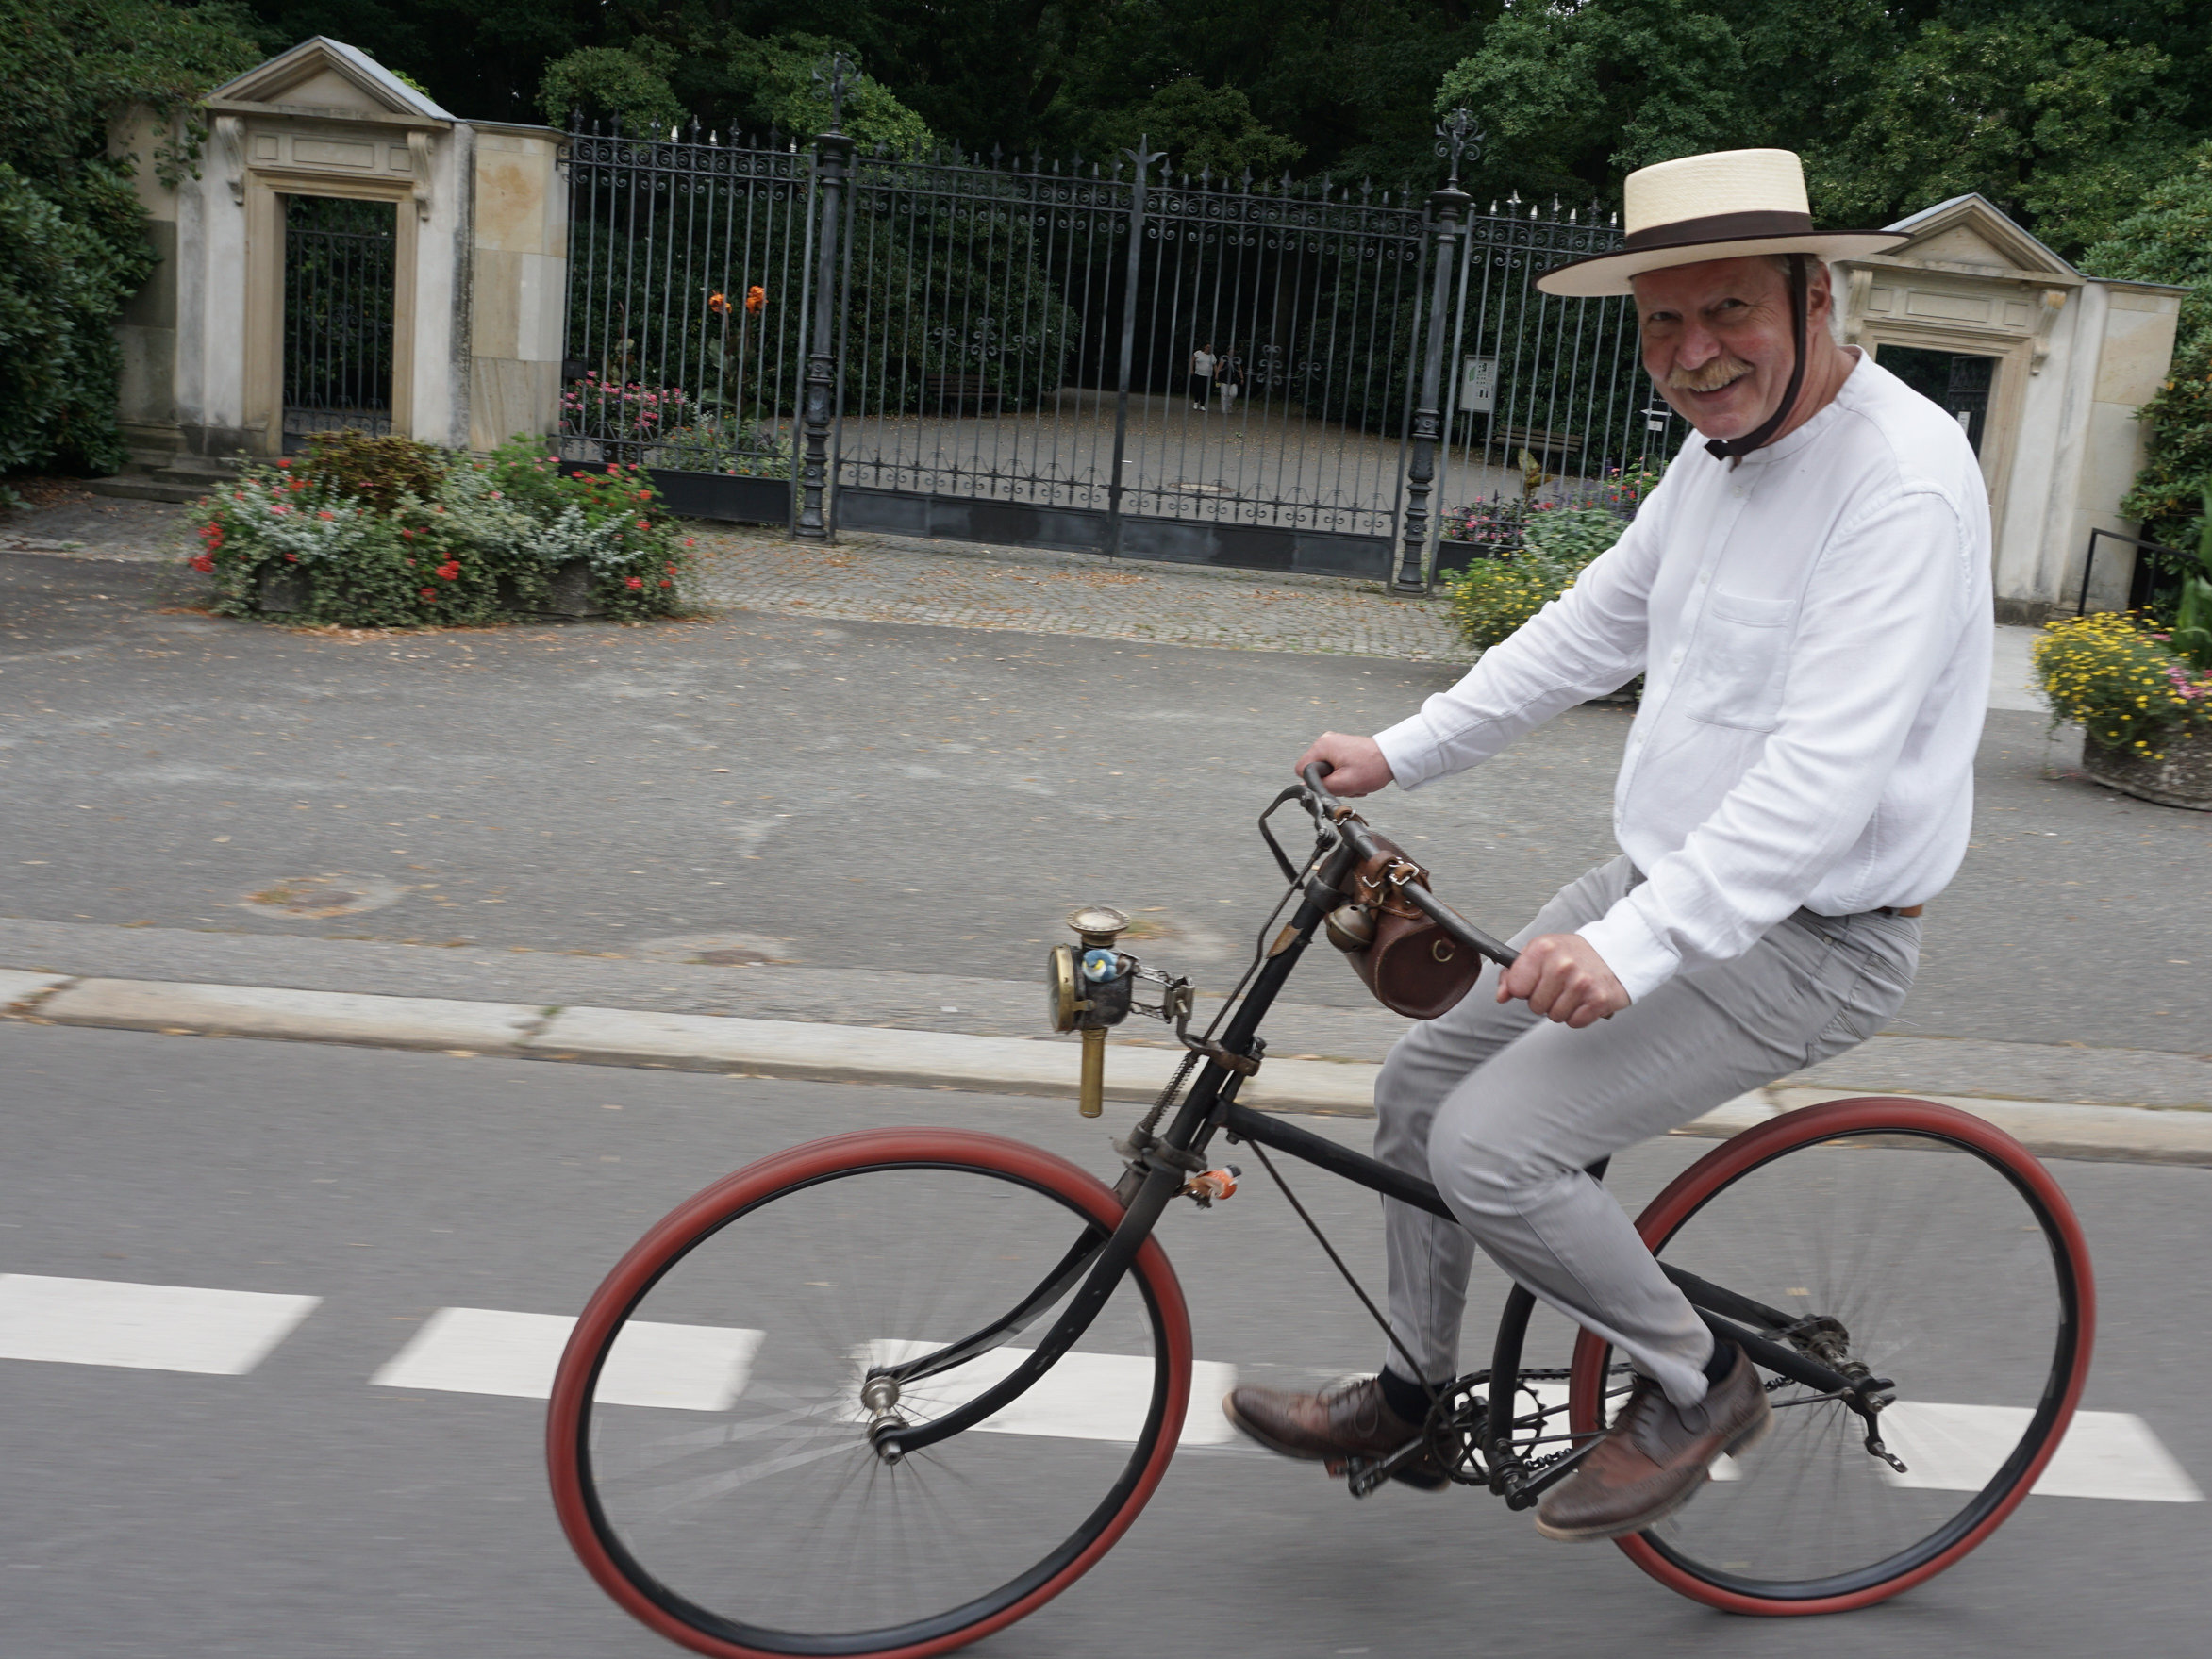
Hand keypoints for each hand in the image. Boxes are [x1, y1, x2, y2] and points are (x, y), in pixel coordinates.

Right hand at [1294, 732, 1394, 796]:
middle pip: (1315, 770)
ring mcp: (1335, 743)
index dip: (1314, 781)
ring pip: (1327, 771)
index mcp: (1322, 746)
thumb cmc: (1373, 766)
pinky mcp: (1343, 748)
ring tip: (1355, 780)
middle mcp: (1326, 741)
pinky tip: (1356, 776)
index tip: (1330, 784)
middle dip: (1330, 782)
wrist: (1392, 757)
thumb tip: (1307, 789)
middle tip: (1346, 783)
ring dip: (1339, 780)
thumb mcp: (1345, 783)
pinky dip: (1345, 775)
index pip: (1302, 768)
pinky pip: (1336, 767)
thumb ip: (1322, 787)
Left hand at [1497, 933, 1629, 1028]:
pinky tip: (1585, 999)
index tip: (1535, 982)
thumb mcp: (1541, 951)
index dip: (1524, 988)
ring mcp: (1581, 983)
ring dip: (1563, 1008)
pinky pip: (1574, 1023)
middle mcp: (1562, 965)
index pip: (1516, 987)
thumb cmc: (1576, 953)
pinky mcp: (1599, 1000)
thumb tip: (1501, 995)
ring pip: (1554, 1016)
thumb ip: (1514, 972)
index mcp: (1543, 949)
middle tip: (1560, 985)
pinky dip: (1579, 1015)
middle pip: (1535, 1006)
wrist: (1617, 951)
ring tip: (1574, 990)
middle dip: (1545, 1000)